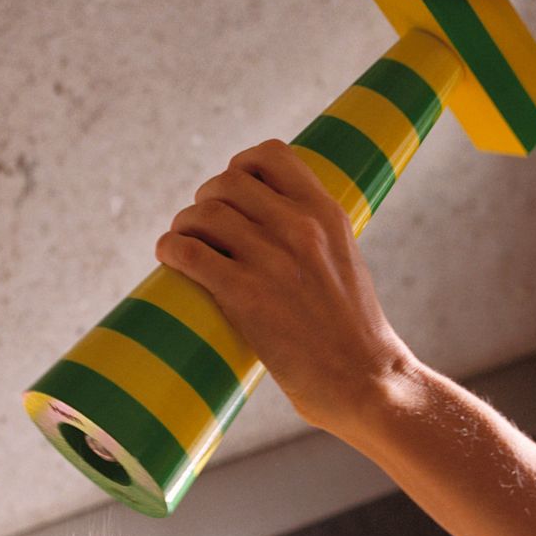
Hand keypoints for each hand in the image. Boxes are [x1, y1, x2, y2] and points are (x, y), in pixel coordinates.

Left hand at [155, 140, 416, 436]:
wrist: (365, 380)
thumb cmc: (353, 333)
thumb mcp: (345, 262)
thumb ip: (313, 240)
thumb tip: (268, 232)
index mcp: (327, 213)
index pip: (271, 154)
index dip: (241, 167)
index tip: (233, 192)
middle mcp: (299, 227)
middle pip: (227, 182)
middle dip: (206, 200)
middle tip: (203, 228)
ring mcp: (271, 260)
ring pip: (202, 214)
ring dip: (184, 226)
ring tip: (184, 245)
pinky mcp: (246, 295)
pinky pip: (188, 252)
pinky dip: (170, 249)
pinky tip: (169, 257)